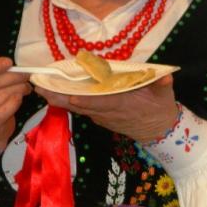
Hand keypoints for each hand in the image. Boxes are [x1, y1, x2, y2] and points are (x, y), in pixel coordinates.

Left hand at [36, 74, 178, 142]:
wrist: (157, 129)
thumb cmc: (160, 107)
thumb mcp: (165, 95)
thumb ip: (163, 85)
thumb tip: (166, 78)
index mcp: (122, 104)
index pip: (102, 102)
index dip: (88, 100)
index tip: (72, 97)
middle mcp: (107, 111)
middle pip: (81, 105)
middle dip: (61, 97)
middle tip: (41, 88)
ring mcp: (101, 115)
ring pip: (77, 107)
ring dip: (58, 99)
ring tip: (39, 88)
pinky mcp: (99, 115)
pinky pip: (80, 108)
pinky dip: (65, 101)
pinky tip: (52, 93)